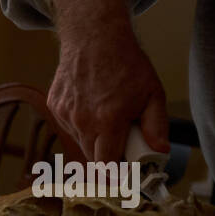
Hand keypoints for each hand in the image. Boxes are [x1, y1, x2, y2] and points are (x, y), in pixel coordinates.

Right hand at [47, 0, 170, 161]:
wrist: (95, 37)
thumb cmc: (126, 63)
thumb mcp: (153, 93)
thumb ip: (157, 126)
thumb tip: (160, 151)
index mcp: (108, 122)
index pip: (106, 166)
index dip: (115, 177)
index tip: (123, 178)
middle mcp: (82, 122)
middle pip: (93, 158)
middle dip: (108, 157)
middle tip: (122, 143)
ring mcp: (65, 114)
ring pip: (80, 142)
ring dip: (94, 139)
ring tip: (107, 116)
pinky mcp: (54, 106)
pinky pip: (69, 126)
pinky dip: (81, 123)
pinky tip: (91, 105)